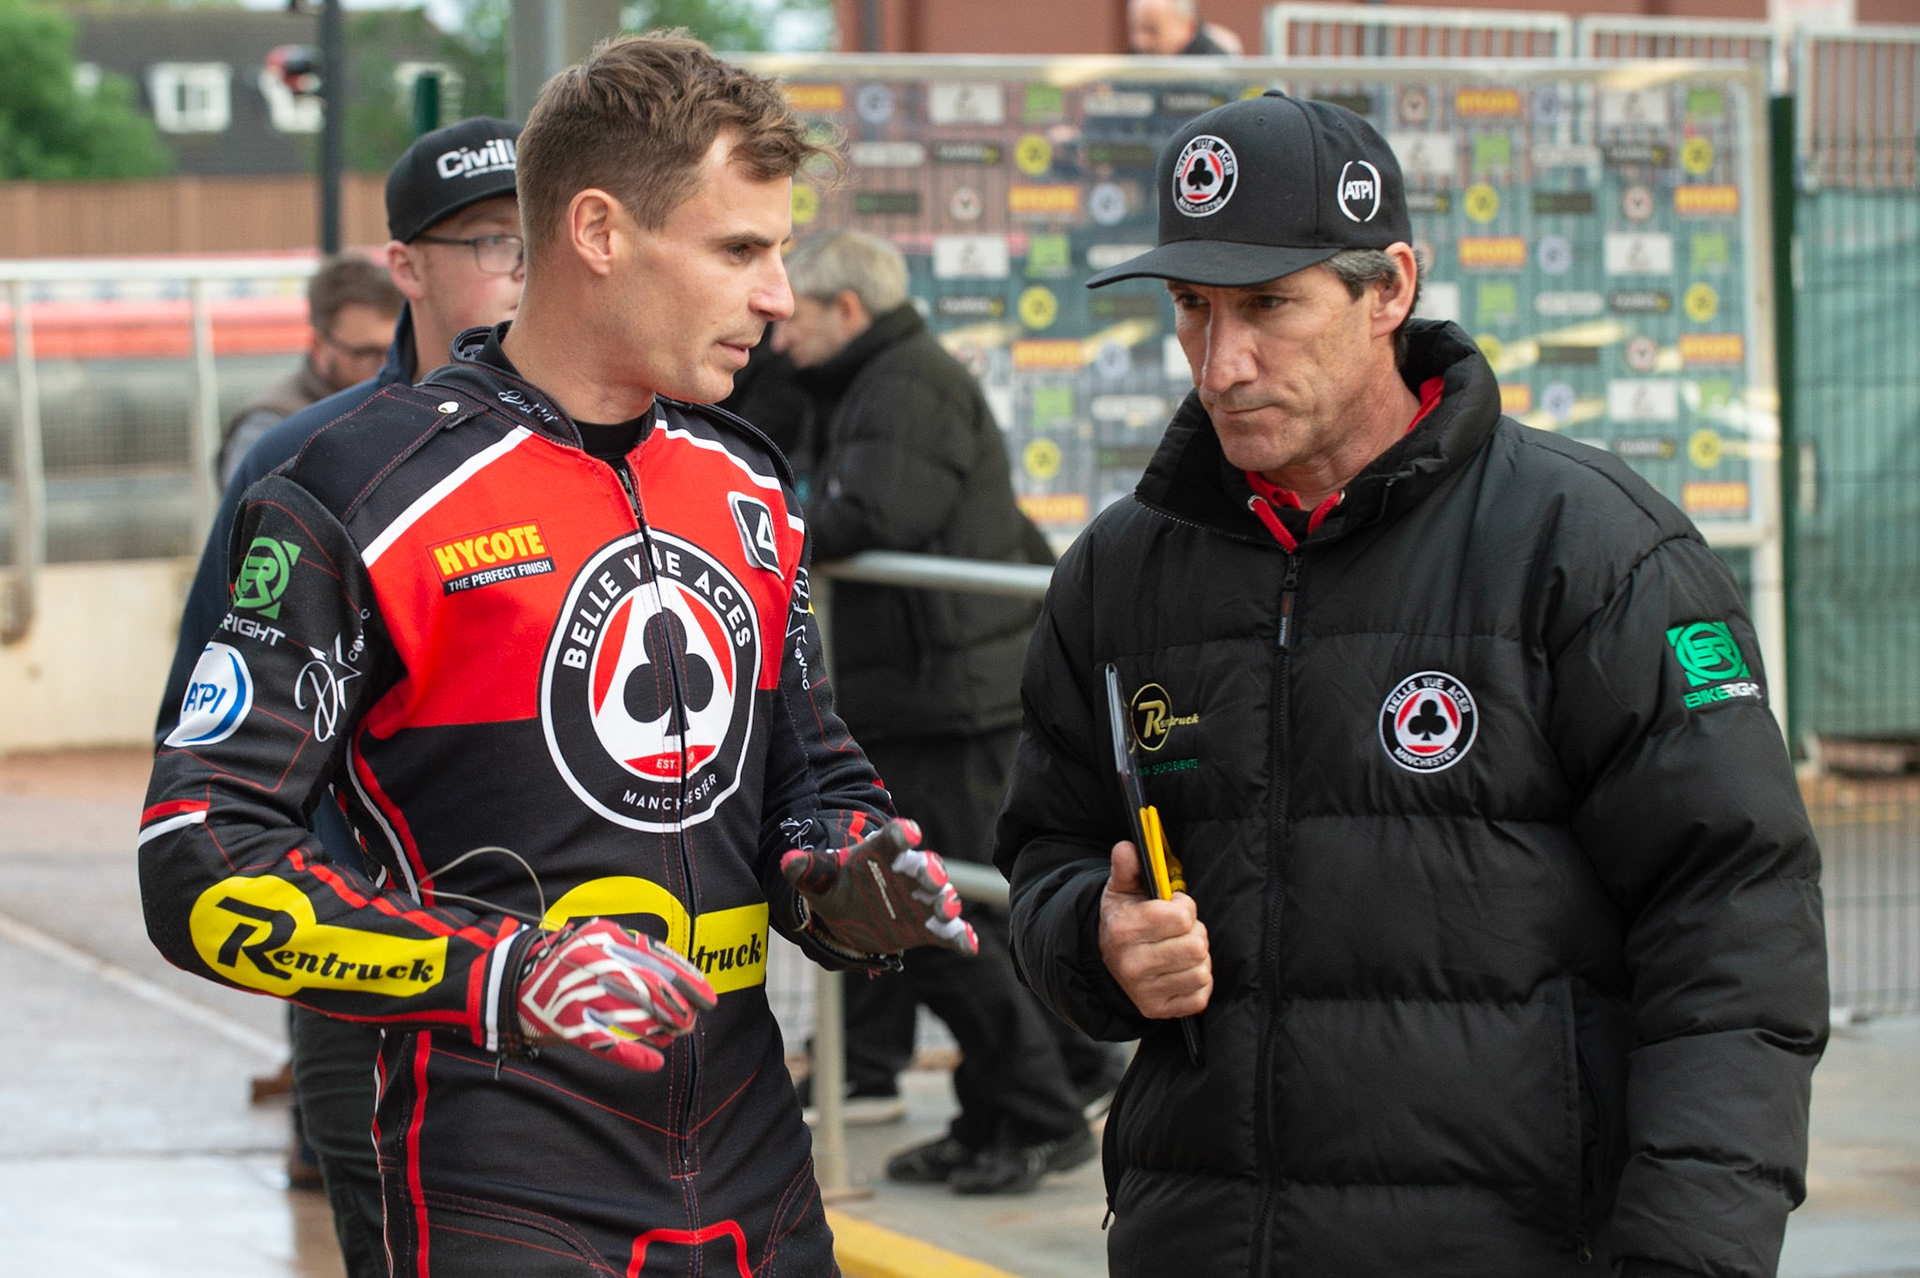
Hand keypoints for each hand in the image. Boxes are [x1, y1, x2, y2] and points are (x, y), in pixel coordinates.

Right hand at [515, 918, 716, 1070]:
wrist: (510, 980)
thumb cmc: (566, 963)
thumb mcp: (599, 942)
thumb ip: (635, 953)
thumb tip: (682, 975)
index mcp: (606, 937)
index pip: (660, 960)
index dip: (689, 981)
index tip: (709, 997)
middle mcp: (594, 962)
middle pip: (651, 989)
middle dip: (679, 1008)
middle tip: (691, 1021)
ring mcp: (578, 993)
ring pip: (634, 1016)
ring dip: (661, 1030)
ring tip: (674, 1036)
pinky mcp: (565, 1023)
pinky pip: (605, 1042)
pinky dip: (633, 1055)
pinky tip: (653, 1062)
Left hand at [780, 819, 977, 957]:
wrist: (851, 911)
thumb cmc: (839, 885)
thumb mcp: (821, 877)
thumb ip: (808, 869)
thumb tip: (788, 862)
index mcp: (882, 853)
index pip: (893, 838)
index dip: (902, 834)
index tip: (909, 833)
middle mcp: (907, 873)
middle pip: (924, 866)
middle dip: (931, 870)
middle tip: (933, 878)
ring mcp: (921, 900)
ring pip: (941, 896)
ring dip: (947, 901)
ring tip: (948, 910)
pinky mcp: (928, 926)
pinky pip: (949, 931)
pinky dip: (960, 937)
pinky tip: (969, 946)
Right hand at [1098, 841, 1210, 1017]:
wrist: (1106, 960)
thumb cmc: (1123, 919)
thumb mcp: (1121, 890)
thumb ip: (1127, 867)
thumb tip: (1128, 847)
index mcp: (1124, 930)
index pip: (1181, 917)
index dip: (1185, 907)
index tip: (1174, 907)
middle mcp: (1132, 964)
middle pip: (1196, 946)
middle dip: (1195, 933)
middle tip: (1181, 931)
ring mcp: (1145, 991)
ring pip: (1201, 971)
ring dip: (1198, 958)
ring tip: (1181, 950)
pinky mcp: (1158, 1010)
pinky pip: (1201, 996)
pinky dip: (1198, 982)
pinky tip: (1182, 971)